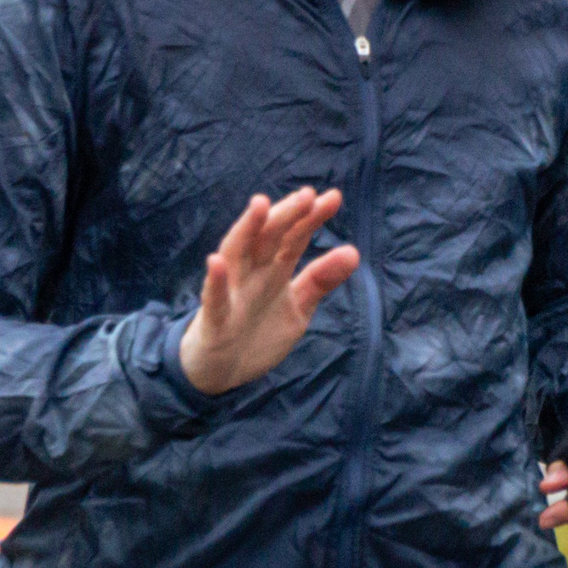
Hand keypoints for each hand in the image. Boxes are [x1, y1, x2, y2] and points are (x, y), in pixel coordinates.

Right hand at [177, 189, 360, 396]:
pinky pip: (213, 298)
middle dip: (286, 215)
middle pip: (268, 237)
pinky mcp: (214, 320)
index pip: (294, 237)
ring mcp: (231, 293)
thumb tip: (354, 252)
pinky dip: (215, 281)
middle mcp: (252, 273)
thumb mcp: (298, 308)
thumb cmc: (259, 331)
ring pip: (236, 254)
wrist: (223, 372)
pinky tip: (215, 262)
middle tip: (307, 194)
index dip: (311, 218)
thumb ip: (320, 281)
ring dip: (247, 229)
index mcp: (274, 270)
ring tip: (260, 204)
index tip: (333, 197)